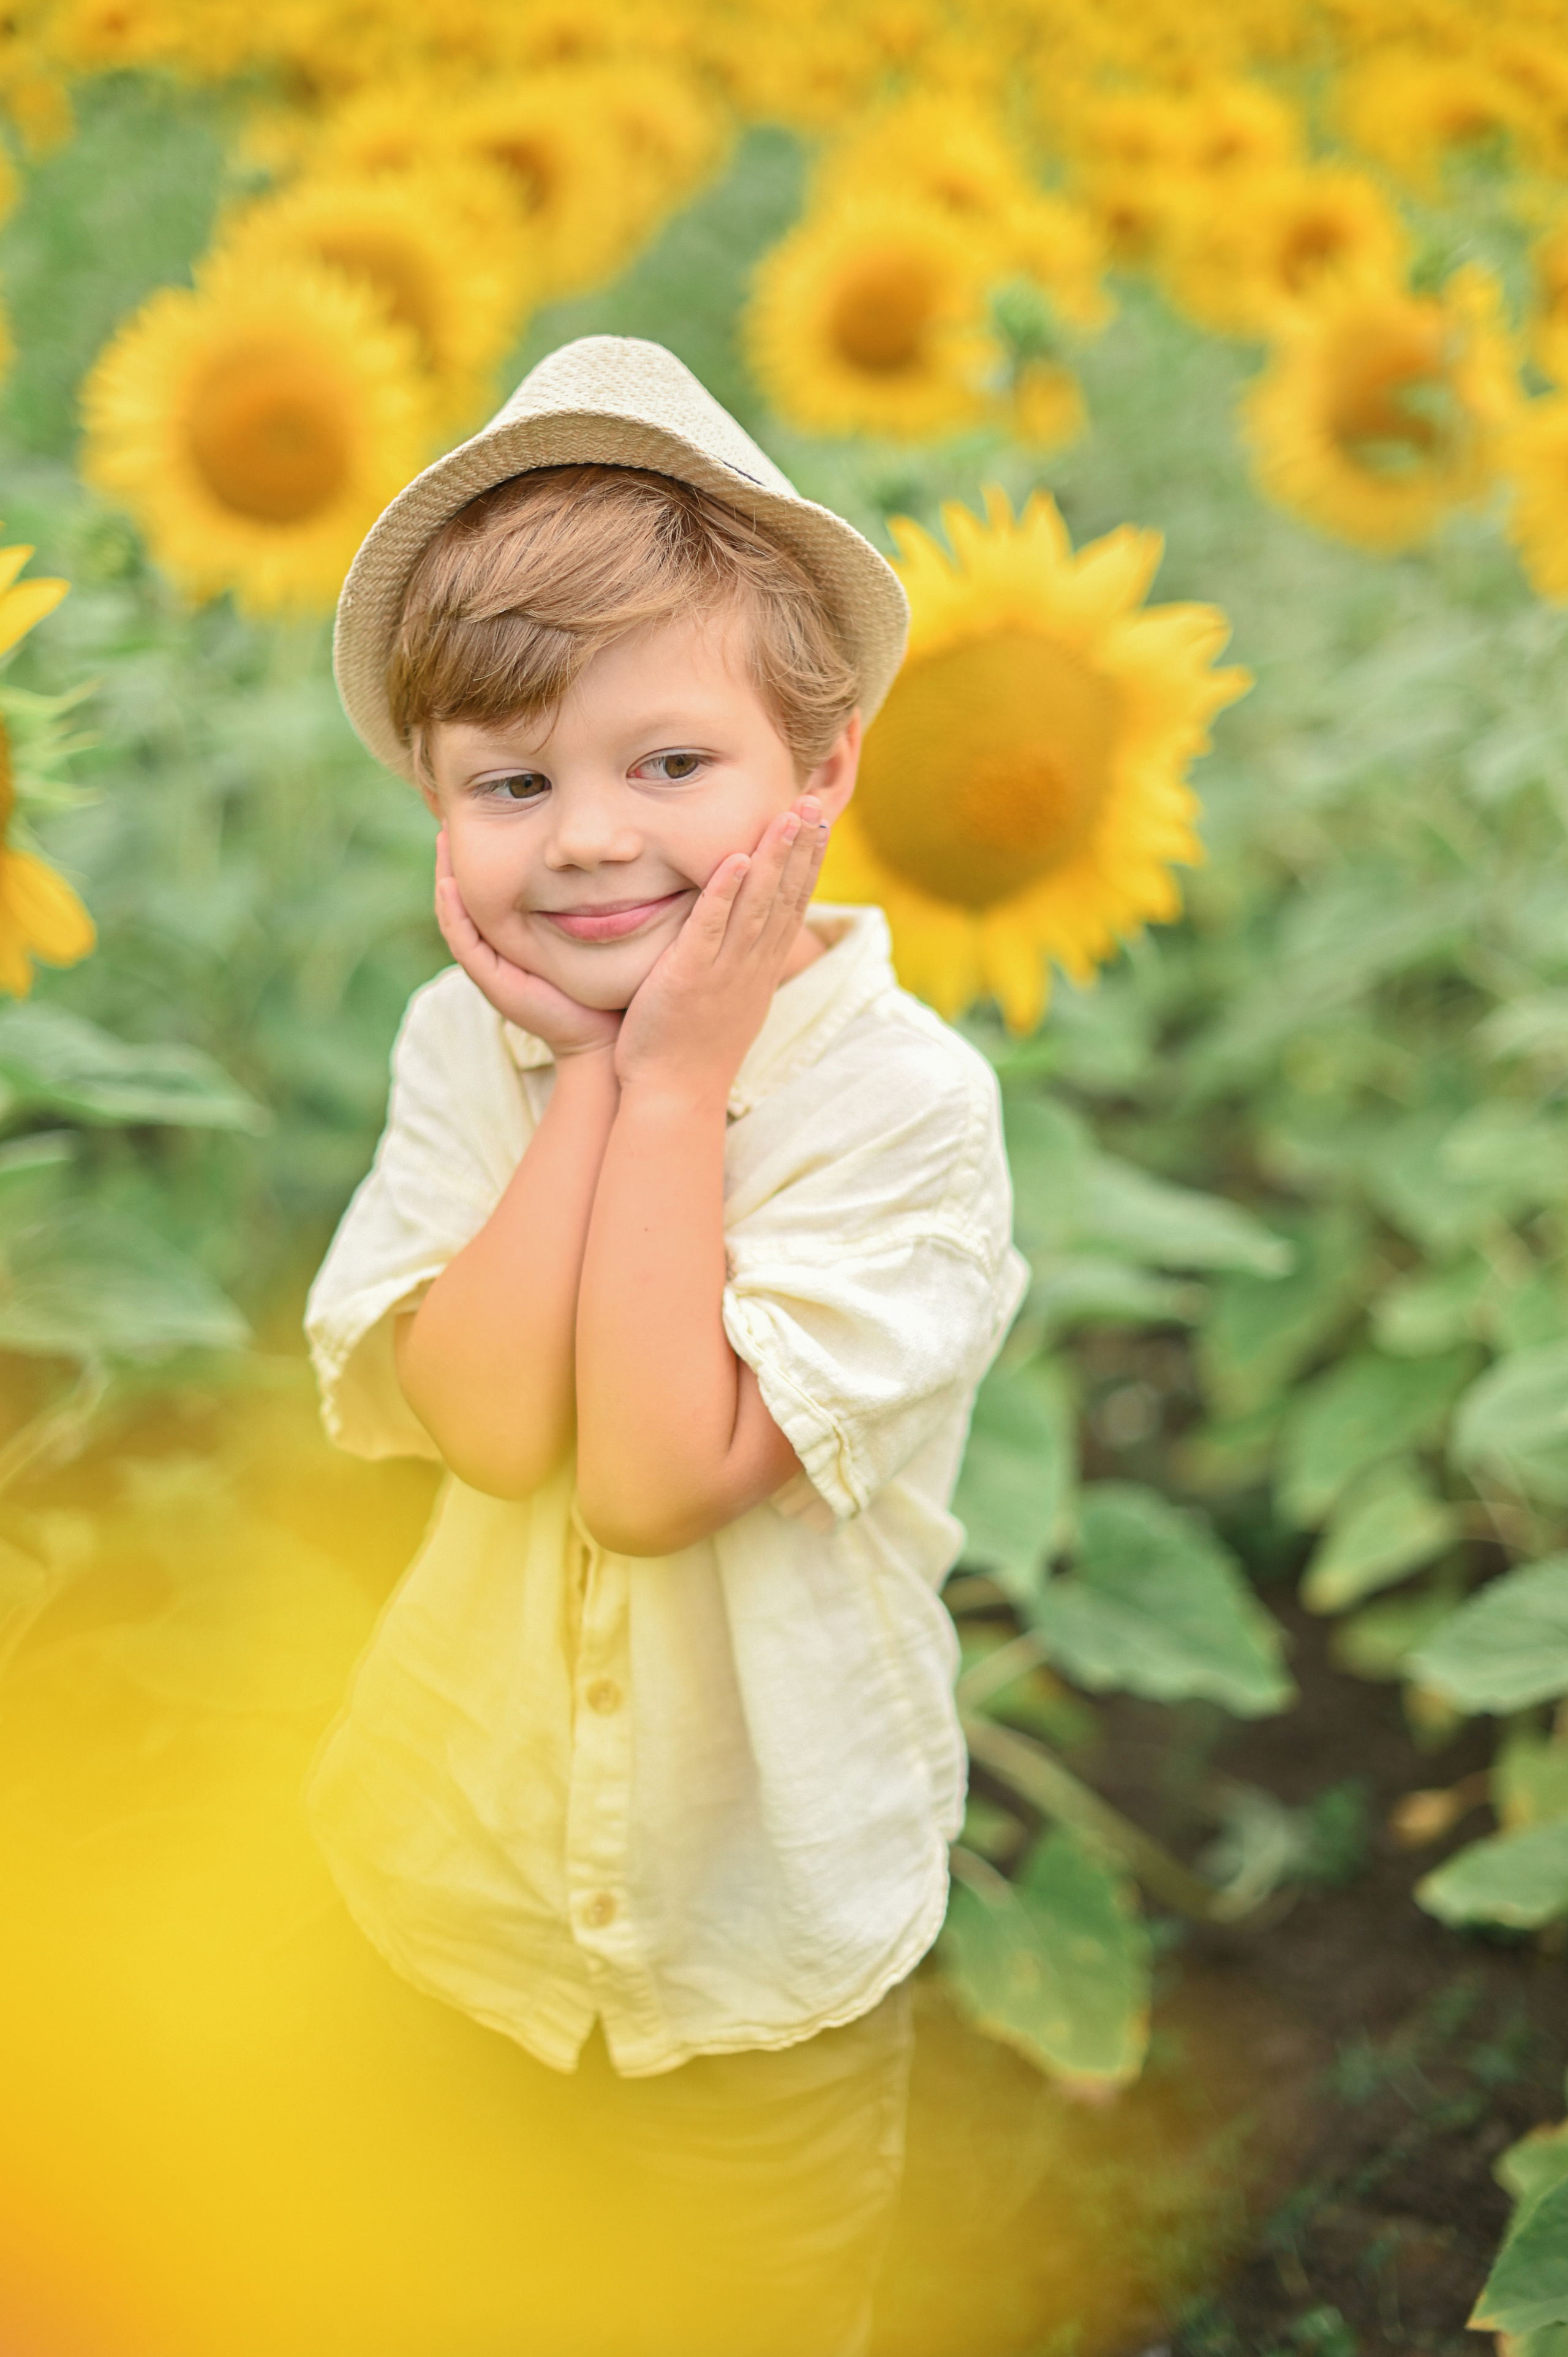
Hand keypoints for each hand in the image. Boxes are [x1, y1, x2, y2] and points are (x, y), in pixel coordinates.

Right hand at [434, 831, 621, 1060]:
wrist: (604, 1035)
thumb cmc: (607, 983)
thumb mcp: (600, 927)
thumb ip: (596, 896)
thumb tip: (618, 847)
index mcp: (515, 934)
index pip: (490, 884)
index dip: (481, 849)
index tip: (484, 808)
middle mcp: (498, 947)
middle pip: (464, 893)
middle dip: (454, 854)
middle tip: (449, 811)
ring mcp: (491, 966)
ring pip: (456, 913)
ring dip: (445, 874)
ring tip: (443, 835)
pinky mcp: (494, 983)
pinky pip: (465, 943)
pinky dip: (453, 913)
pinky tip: (450, 884)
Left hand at [613, 796, 827, 1104]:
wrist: (674, 1097)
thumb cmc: (691, 1051)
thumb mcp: (727, 1002)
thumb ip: (735, 964)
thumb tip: (745, 938)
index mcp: (760, 970)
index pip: (792, 906)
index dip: (807, 863)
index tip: (818, 824)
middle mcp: (751, 966)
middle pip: (785, 897)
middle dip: (801, 848)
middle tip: (814, 802)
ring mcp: (724, 971)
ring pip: (757, 905)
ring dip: (774, 858)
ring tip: (788, 815)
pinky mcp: (690, 977)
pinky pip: (711, 928)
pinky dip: (725, 892)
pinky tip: (734, 858)